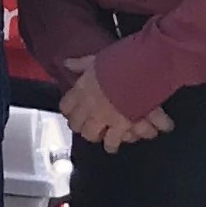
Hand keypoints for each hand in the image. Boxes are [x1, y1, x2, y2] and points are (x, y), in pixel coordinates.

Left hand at [58, 60, 174, 151]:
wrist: (139, 73)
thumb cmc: (119, 64)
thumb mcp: (96, 60)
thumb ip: (80, 64)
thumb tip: (66, 63)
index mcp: (81, 90)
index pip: (66, 106)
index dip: (69, 111)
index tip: (72, 112)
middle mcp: (88, 106)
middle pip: (76, 124)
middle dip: (80, 127)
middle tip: (85, 127)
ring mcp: (102, 118)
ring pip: (91, 135)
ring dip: (95, 136)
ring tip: (99, 137)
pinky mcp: (119, 126)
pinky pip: (112, 141)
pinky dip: (112, 144)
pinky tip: (113, 146)